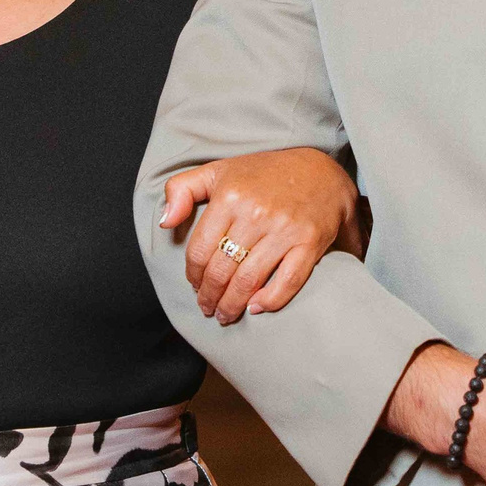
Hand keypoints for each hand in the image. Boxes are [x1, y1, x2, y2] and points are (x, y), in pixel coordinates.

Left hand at [159, 149, 366, 323]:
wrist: (321, 171)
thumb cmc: (264, 174)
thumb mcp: (219, 170)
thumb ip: (182, 189)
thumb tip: (165, 222)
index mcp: (230, 196)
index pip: (200, 250)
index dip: (193, 275)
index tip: (194, 286)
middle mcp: (256, 213)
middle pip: (222, 270)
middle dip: (210, 296)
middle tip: (208, 308)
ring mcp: (284, 230)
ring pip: (248, 280)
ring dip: (232, 305)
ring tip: (225, 315)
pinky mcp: (309, 242)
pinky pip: (287, 281)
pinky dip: (270, 300)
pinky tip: (256, 308)